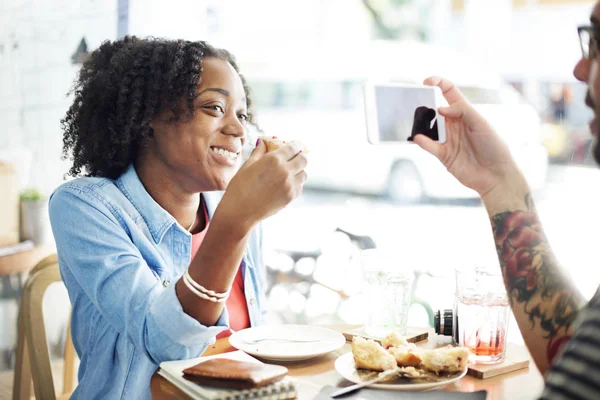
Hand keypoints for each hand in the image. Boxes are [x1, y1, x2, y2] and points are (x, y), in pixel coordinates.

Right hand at [219, 139, 307, 228]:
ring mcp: (290, 185)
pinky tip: (285, 185)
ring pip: (304, 174)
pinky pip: (300, 187)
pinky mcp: (290, 197)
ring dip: (299, 171)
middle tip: (295, 158)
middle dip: (300, 156)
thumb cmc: (239, 187)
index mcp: (274, 160)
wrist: (240, 211)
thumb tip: (263, 142)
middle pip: (304, 160)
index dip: (296, 145)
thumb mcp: (247, 165)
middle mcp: (285, 171)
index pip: (294, 147)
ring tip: (289, 172)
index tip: (296, 145)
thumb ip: (259, 152)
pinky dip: (296, 184)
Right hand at [413, 77, 525, 197]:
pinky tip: (418, 137)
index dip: (439, 84)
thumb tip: (440, 107)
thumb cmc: (494, 147)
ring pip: (429, 128)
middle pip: (435, 110)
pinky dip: (423, 142)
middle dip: (424, 103)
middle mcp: (455, 124)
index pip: (450, 93)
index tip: (427, 81)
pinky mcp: (444, 155)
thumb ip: (462, 112)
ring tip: (414, 119)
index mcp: (465, 113)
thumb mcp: (481, 123)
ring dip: (421, 123)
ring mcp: (448, 139)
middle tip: (415, 100)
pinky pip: (430, 146)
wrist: (497, 176)